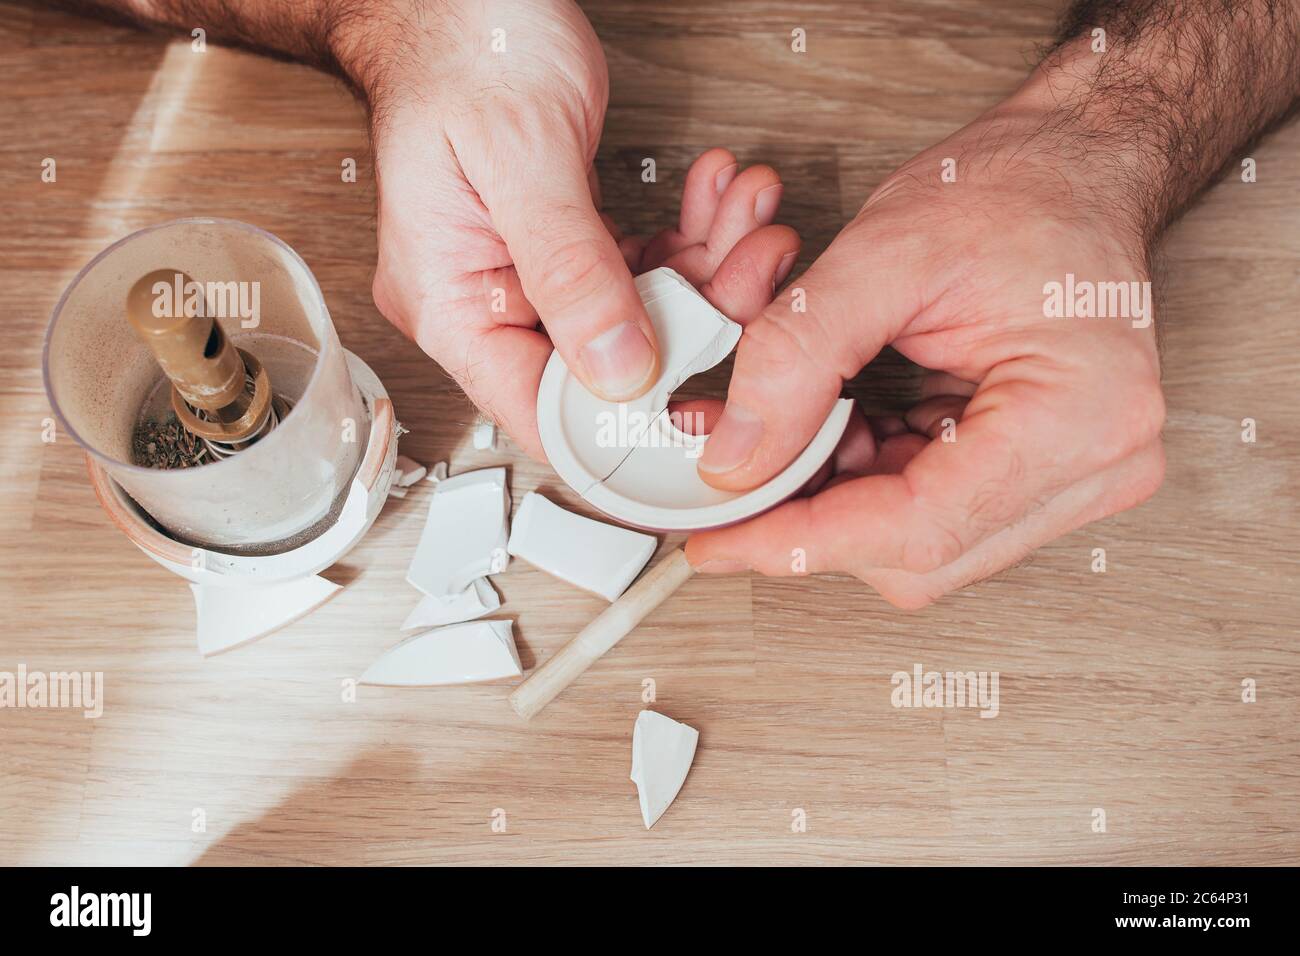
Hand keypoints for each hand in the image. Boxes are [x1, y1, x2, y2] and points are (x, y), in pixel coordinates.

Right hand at [349, 0, 793, 457]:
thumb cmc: (465, 48)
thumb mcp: (522, 157)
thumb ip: (570, 270)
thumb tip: (619, 370)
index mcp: (449, 303)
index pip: (540, 409)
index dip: (629, 421)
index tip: (712, 399)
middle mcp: (485, 302)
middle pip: (605, 367)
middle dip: (696, 318)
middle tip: (757, 264)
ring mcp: (527, 278)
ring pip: (638, 317)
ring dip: (708, 269)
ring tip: (752, 216)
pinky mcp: (566, 251)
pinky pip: (640, 271)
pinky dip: (690, 240)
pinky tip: (721, 201)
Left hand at [686, 94, 1166, 607]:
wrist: (1077, 167)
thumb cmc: (1017, 189)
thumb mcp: (886, 252)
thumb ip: (795, 354)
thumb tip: (733, 458)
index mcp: (1080, 416)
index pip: (919, 528)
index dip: (800, 540)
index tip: (716, 539)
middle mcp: (1096, 466)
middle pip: (918, 553)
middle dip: (809, 518)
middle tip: (730, 479)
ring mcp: (1078, 478)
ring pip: (918, 543)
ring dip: (836, 498)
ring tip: (791, 428)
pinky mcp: (1046, 474)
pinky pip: (933, 512)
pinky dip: (866, 481)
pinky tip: (838, 428)